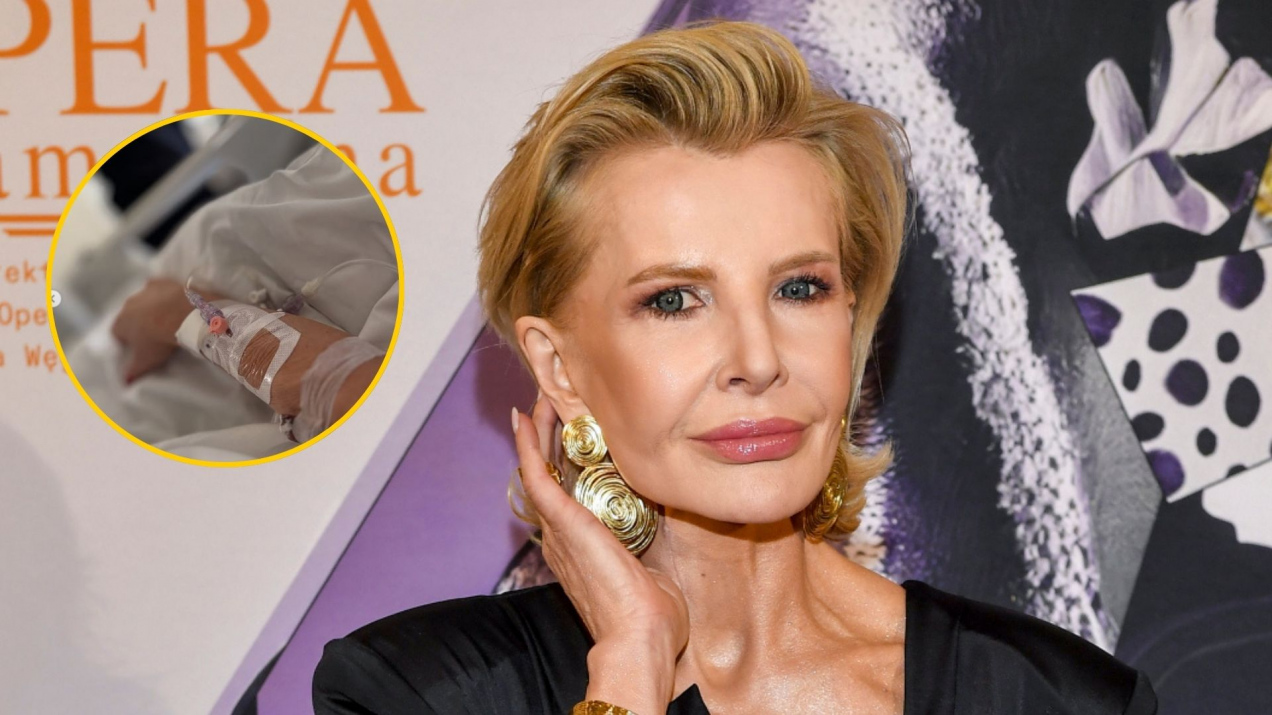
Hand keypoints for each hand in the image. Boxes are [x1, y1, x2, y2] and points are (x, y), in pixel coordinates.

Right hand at [111, 278, 218, 383]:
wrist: (181, 313)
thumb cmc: (159, 340)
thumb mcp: (146, 360)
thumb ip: (133, 372)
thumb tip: (125, 383)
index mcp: (121, 323)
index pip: (118, 333)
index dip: (127, 340)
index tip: (139, 346)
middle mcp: (128, 305)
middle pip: (130, 315)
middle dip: (139, 323)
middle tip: (155, 333)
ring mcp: (144, 291)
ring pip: (144, 301)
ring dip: (152, 308)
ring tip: (167, 317)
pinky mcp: (160, 281)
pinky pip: (159, 287)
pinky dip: (163, 293)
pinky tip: (173, 299)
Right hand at [513, 396, 688, 711]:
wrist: (641, 639)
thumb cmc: (652, 617)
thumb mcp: (653, 566)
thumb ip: (650, 539)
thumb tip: (664, 513)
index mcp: (582, 551)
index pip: (568, 499)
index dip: (564, 467)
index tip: (569, 441)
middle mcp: (563, 539)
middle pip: (548, 479)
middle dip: (546, 442)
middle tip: (549, 407)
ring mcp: (560, 531)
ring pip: (539, 471)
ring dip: (537, 434)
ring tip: (540, 402)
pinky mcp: (564, 523)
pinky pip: (537, 476)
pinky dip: (528, 445)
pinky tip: (526, 418)